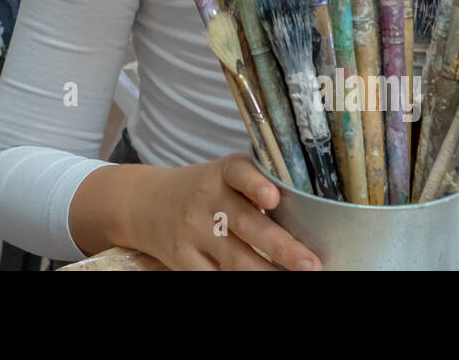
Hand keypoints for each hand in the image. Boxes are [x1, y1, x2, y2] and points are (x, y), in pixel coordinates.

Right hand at [128, 154, 322, 270]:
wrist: (146, 203)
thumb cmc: (204, 190)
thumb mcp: (224, 175)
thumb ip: (257, 184)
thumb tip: (312, 212)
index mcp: (223, 174)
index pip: (239, 174)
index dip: (255, 184)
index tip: (274, 198)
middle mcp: (207, 199)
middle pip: (245, 224)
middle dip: (280, 247)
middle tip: (311, 265)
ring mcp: (193, 231)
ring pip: (234, 258)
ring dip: (267, 273)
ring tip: (295, 280)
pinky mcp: (183, 258)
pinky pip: (213, 277)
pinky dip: (236, 282)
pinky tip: (262, 284)